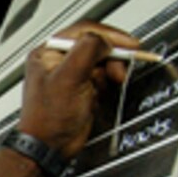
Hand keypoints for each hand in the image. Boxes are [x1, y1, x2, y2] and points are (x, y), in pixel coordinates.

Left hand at [18, 20, 140, 158]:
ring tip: (109, 84)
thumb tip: (104, 40)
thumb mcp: (68, 78)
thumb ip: (87, 51)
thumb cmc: (48, 117)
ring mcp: (71, 74)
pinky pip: (102, 77)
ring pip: (102, 62)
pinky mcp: (81, 87)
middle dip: (111, 57)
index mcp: (48, 52)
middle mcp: (58, 60)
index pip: (84, 31)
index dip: (109, 35)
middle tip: (119, 70)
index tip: (129, 44)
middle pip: (96, 45)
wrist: (49, 146)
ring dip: (109, 72)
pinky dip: (105, 84)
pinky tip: (98, 95)